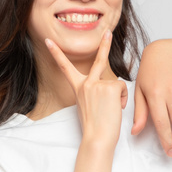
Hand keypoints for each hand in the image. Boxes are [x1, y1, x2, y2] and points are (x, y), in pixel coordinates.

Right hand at [46, 31, 127, 147]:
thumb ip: (94, 93)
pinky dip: (122, 99)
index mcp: (78, 88)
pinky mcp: (110, 87)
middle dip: (104, 45)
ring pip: (116, 84)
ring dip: (117, 97)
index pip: (65, 67)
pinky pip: (122, 88)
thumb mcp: (88, 106)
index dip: (56, 53)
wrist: (96, 138)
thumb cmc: (94, 127)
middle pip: (98, 60)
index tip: (49, 41)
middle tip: (108, 32)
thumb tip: (108, 89)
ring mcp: (97, 84)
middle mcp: (85, 84)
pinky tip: (115, 109)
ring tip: (110, 111)